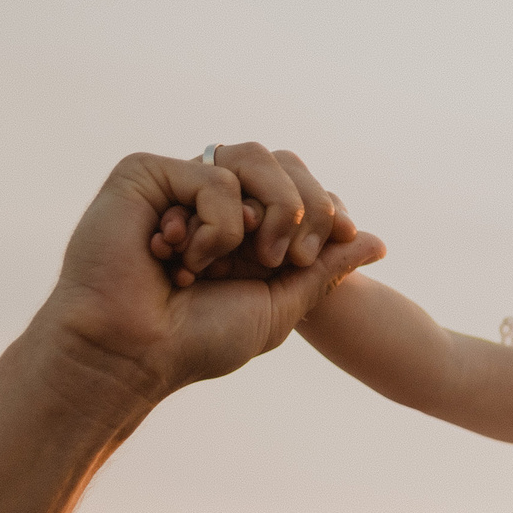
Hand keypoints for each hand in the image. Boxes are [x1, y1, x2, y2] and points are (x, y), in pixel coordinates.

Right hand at [30, 149, 383, 412]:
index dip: (326, 213)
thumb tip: (377, 241)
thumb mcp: (281, 305)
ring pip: (253, 159)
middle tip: (279, 261)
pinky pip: (214, 175)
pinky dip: (214, 225)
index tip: (313, 256)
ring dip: (261, 216)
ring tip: (225, 264)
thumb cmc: (197, 340)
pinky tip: (177, 257)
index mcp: (246, 227)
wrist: (134, 353)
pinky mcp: (147, 173)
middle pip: (286, 166)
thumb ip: (325, 269)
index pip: (304, 190)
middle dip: (301, 212)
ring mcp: (180, 183)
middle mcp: (214, 200)